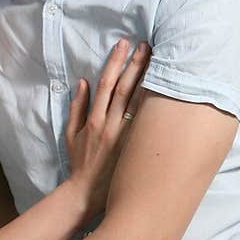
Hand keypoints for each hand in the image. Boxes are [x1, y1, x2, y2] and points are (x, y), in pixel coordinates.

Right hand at [65, 39, 148, 219]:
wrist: (87, 194)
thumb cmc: (80, 164)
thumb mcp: (71, 134)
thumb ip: (77, 107)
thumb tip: (83, 82)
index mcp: (95, 120)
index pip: (107, 84)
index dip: (116, 62)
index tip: (123, 44)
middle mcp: (112, 125)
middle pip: (127, 88)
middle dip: (136, 64)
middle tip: (147, 44)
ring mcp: (126, 137)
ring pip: (141, 103)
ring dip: (150, 80)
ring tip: (160, 61)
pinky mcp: (137, 148)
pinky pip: (149, 123)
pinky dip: (157, 106)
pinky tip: (167, 92)